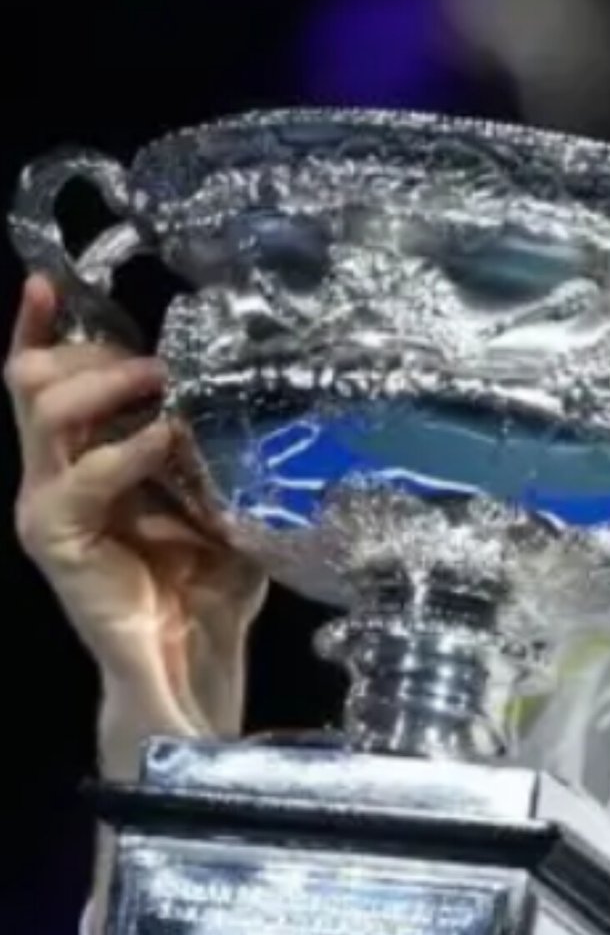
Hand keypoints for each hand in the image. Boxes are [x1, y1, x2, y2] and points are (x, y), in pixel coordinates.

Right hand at [7, 273, 265, 742]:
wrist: (196, 654)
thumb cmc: (214, 577)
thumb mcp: (226, 493)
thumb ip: (217, 443)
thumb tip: (248, 382)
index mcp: (92, 453)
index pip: (53, 373)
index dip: (48, 324)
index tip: (54, 280)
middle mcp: (58, 470)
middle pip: (37, 376)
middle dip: (92, 349)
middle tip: (155, 358)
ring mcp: (49, 500)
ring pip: (44, 408)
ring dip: (104, 381)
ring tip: (160, 379)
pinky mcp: (53, 536)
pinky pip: (78, 477)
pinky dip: (126, 451)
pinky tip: (167, 439)